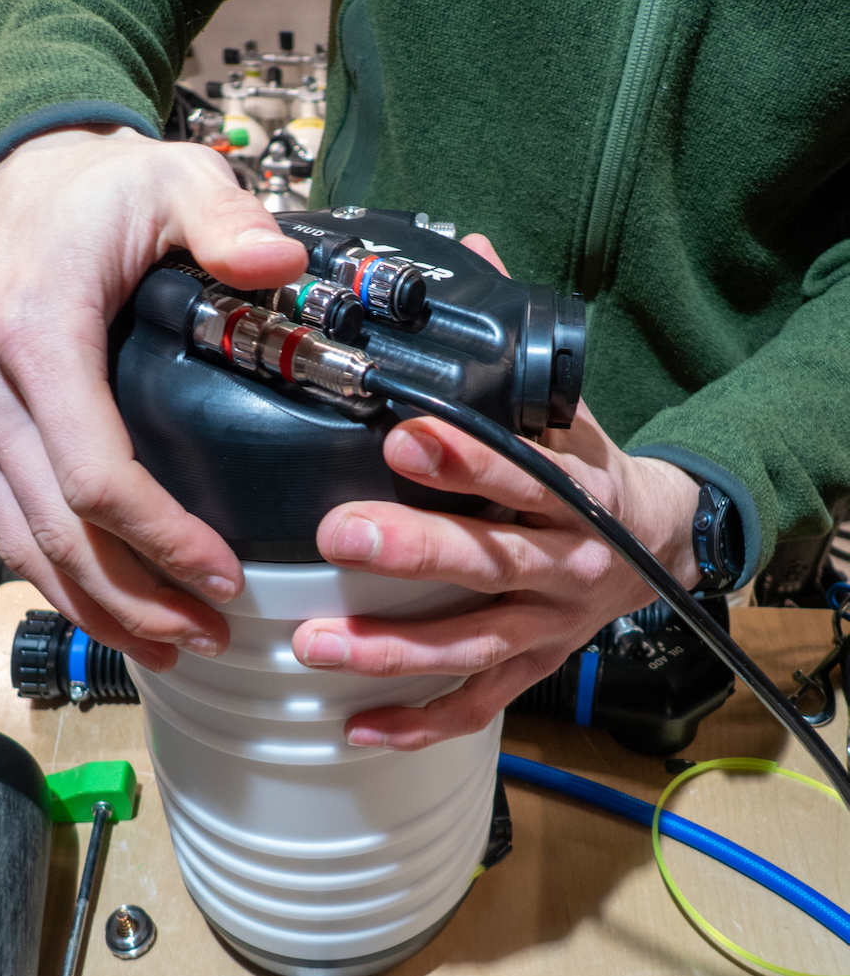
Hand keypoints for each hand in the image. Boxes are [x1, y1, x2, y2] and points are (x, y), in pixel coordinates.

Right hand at [0, 125, 306, 668]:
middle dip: (136, 597)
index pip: (94, 471)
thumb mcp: (171, 180)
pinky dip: (53, 577)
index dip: (160, 539)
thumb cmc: (101, 189)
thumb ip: (226, 221)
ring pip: (20, 542)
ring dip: (93, 607)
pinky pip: (3, 523)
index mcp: (38, 333)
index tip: (224, 577)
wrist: (25, 180)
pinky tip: (105, 608)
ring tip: (168, 646)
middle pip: (57, 527)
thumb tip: (281, 264)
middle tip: (209, 635)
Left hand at [291, 234, 700, 749]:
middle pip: (490, 561)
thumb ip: (512, 346)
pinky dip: (419, 719)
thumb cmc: (594, 472)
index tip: (405, 439)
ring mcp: (548, 623)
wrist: (661, 542)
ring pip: (471, 643)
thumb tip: (466, 249)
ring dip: (393, 648)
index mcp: (574, 489)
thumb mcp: (570, 406)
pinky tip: (357, 726)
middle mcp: (564, 562)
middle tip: (341, 535)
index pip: (522, 472)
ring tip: (314, 644)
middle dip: (416, 550)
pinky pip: (477, 703)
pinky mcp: (534, 664)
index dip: (467, 462)